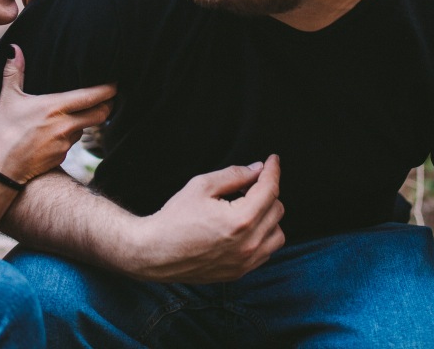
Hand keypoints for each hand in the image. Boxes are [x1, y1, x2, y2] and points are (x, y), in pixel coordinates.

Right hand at [0, 45, 114, 184]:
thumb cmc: (2, 133)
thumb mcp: (6, 99)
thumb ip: (13, 72)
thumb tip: (13, 49)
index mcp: (55, 107)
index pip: (92, 97)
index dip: (109, 90)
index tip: (115, 83)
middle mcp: (65, 126)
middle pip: (100, 115)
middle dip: (107, 105)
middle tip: (109, 97)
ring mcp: (65, 143)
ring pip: (85, 128)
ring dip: (85, 120)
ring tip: (76, 112)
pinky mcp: (61, 157)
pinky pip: (72, 142)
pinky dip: (70, 134)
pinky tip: (57, 131)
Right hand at [128, 155, 285, 283]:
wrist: (156, 252)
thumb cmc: (175, 218)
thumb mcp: (201, 186)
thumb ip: (234, 175)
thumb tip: (257, 169)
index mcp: (240, 220)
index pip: (270, 190)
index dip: (272, 170)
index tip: (272, 160)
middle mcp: (248, 244)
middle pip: (277, 210)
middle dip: (267, 192)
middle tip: (249, 184)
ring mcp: (245, 262)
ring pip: (277, 233)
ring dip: (268, 216)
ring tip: (248, 207)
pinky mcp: (240, 272)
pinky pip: (266, 252)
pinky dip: (263, 236)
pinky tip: (246, 228)